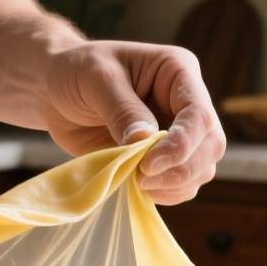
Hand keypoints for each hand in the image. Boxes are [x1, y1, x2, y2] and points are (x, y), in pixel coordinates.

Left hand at [42, 41, 226, 203]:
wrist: (56, 89)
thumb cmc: (77, 71)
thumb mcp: (96, 78)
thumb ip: (122, 109)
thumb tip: (144, 142)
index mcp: (178, 72)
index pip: (199, 114)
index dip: (181, 144)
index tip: (148, 164)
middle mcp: (185, 103)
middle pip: (211, 145)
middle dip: (182, 168)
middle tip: (143, 179)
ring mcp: (178, 133)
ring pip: (202, 168)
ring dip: (176, 185)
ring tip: (138, 183)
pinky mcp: (163, 157)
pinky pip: (182, 184)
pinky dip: (167, 193)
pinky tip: (140, 189)